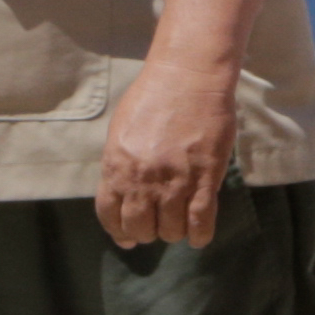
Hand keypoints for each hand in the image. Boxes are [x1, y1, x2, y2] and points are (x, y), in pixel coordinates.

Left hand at [93, 48, 239, 251]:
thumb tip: (120, 192)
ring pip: (171, 229)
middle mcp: (142, 179)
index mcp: (117, 166)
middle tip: (158, 224)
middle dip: (148, 232)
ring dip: (174, 231)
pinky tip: (198, 236)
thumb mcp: (122, 131)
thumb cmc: (154, 96)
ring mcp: (174, 180)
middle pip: (140, 228)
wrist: (188, 76)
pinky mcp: (204, 177)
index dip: (119, 232)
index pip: (110, 216)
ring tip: (179, 222)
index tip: (128, 238)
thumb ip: (119, 163)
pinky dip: (198, 236)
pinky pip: (200, 221)